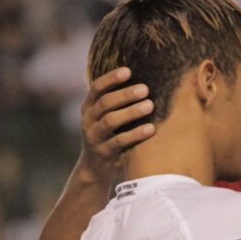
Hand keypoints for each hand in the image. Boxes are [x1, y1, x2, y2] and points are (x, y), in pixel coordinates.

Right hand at [78, 68, 155, 183]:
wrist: (96, 167)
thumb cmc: (110, 134)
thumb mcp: (108, 116)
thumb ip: (118, 101)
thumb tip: (144, 79)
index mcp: (89, 107)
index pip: (97, 88)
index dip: (111, 78)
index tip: (128, 71)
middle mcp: (89, 120)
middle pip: (105, 103)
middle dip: (125, 94)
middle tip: (145, 89)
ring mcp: (95, 137)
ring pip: (111, 121)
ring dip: (131, 112)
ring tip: (150, 105)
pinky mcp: (105, 152)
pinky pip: (120, 141)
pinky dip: (136, 134)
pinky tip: (151, 128)